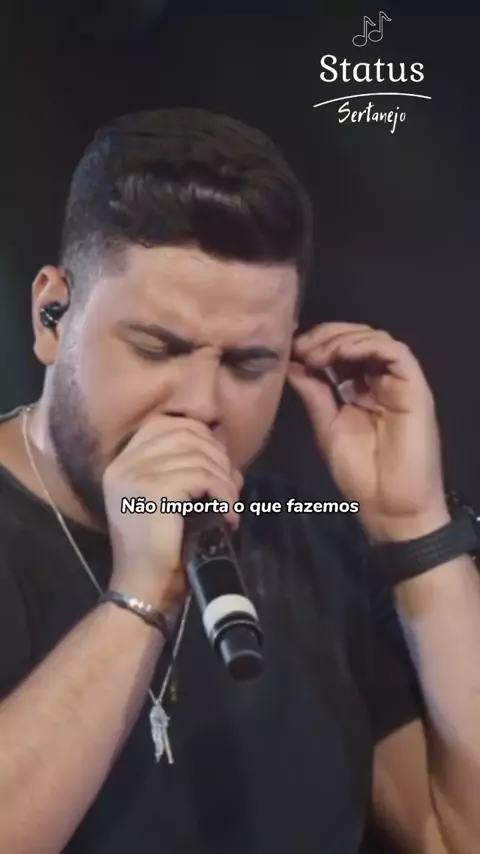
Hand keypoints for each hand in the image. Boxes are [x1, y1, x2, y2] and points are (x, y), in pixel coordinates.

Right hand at [103, 416, 242, 611]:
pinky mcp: (153, 490)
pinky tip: (227, 514)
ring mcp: (135, 475)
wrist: (146, 589)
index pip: (166, 424)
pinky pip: (201, 477)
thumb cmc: (162, 550)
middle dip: (217, 456)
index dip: (199, 436)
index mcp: (123, 462)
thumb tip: (232, 466)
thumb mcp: (174, 503)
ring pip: (198, 455)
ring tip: (230, 506)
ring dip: (224, 480)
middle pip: (185, 432)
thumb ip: (194, 475)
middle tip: (230, 488)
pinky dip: (222, 493)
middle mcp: (124, 464)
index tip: (217, 464)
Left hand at [288, 323, 448, 540]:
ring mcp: (400, 384)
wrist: (388, 506)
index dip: (318, 343)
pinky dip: (367, 345)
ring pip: (376, 339)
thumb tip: (293, 365)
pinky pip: (396, 353)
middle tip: (302, 347)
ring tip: (317, 353)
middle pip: (358, 339)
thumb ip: (314, 394)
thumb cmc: (359, 474)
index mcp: (361, 390)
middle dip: (327, 336)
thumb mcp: (327, 427)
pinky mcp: (415, 389)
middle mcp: (382, 382)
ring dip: (343, 339)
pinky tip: (342, 353)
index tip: (293, 350)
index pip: (343, 351)